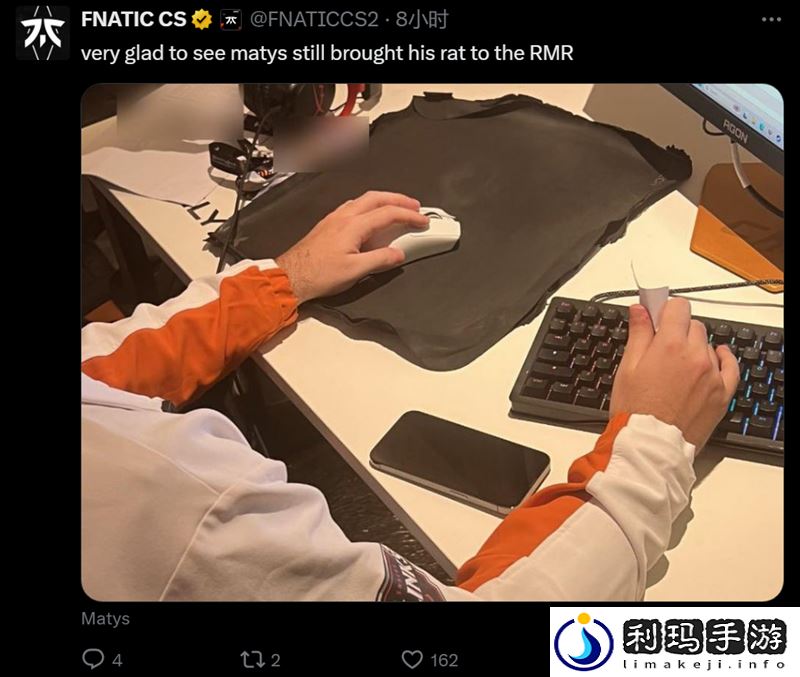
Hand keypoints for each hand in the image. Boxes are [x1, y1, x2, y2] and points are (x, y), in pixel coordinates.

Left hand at [276, 191, 428, 303]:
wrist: (291, 276)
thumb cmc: (318, 275)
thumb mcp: (355, 271)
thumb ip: (380, 260)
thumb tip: (398, 254)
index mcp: (353, 225)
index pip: (388, 213)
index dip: (409, 216)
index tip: (423, 221)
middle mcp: (343, 217)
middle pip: (376, 198)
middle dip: (398, 199)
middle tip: (414, 206)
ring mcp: (334, 219)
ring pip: (363, 200)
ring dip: (383, 201)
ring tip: (396, 209)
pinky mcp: (327, 225)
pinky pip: (353, 207)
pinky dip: (368, 207)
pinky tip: (370, 217)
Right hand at [610, 299, 738, 449]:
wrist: (650, 445)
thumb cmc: (634, 409)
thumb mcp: (628, 367)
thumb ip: (638, 333)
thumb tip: (640, 310)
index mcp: (670, 345)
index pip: (677, 307)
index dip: (665, 309)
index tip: (658, 316)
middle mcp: (696, 356)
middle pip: (693, 325)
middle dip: (677, 330)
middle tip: (661, 345)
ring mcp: (712, 375)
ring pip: (707, 346)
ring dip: (694, 348)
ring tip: (676, 366)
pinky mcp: (722, 393)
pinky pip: (731, 367)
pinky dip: (723, 359)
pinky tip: (715, 356)